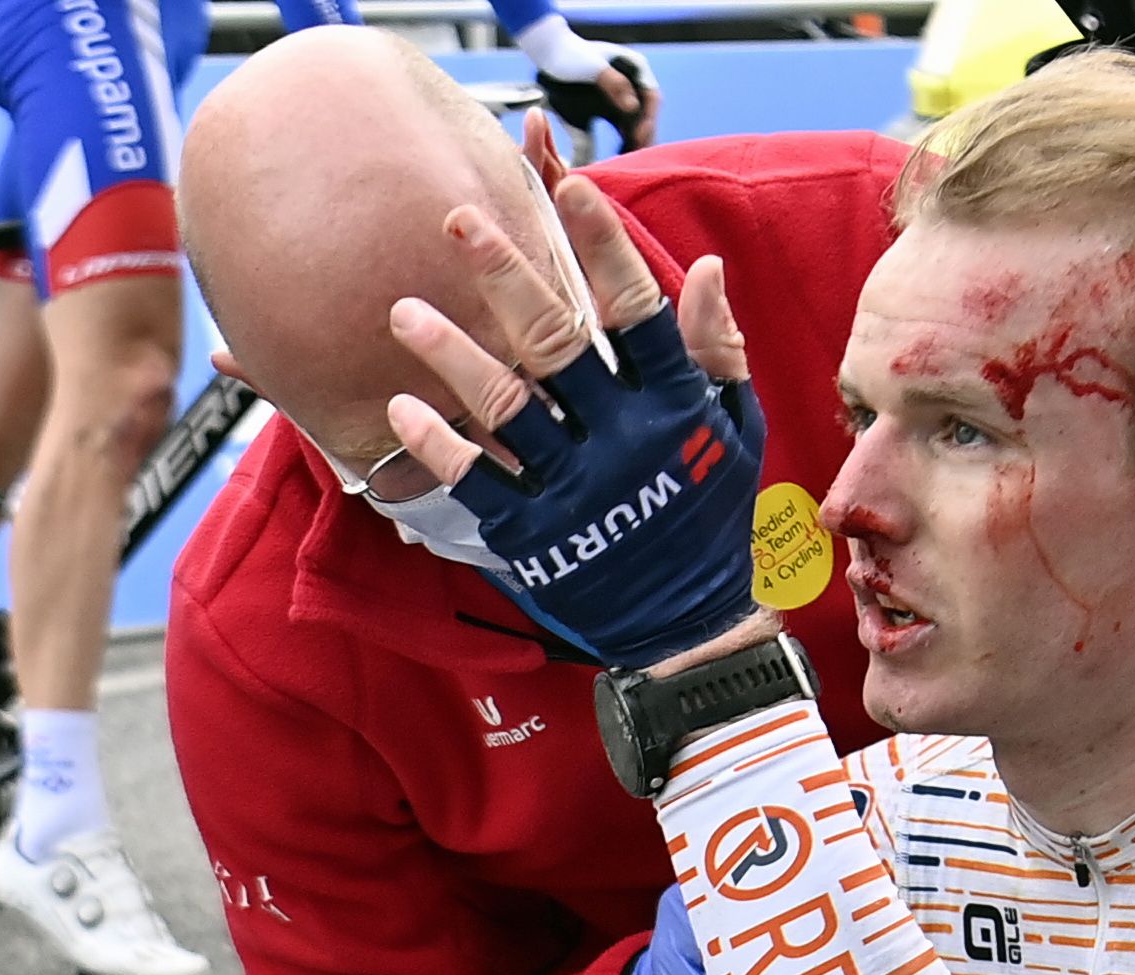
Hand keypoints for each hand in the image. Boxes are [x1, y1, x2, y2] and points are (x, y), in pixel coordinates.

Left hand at [384, 174, 763, 671]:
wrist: (689, 629)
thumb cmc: (708, 514)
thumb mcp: (734, 429)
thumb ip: (715, 350)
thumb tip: (704, 266)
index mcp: (675, 408)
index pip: (638, 311)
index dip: (605, 247)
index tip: (571, 185)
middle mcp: (623, 443)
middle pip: (557, 342)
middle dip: (506, 275)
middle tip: (457, 223)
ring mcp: (576, 492)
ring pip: (507, 407)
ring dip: (451, 355)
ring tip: (402, 312)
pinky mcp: (536, 537)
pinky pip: (478, 483)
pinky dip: (439, 446)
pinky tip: (401, 408)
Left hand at [516, 17, 658, 149]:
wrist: (549, 57)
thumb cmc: (570, 56)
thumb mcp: (591, 67)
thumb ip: (613, 83)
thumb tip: (633, 107)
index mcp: (634, 69)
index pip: (651, 97)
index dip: (648, 118)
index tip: (637, 138)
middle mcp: (633, 86)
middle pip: (645, 117)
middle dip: (643, 139)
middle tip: (635, 162)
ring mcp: (623, 100)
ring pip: (635, 128)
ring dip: (633, 147)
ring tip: (626, 167)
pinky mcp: (610, 113)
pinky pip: (621, 133)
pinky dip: (620, 147)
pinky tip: (615, 163)